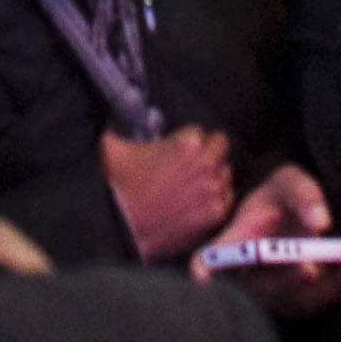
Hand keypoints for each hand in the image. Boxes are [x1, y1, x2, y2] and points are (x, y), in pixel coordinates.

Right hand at [105, 125, 238, 263]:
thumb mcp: (113, 146)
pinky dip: (216, 200)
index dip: (189, 141)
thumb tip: (119, 112)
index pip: (201, 132)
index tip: (178, 151)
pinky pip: (227, 199)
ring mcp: (214, 190)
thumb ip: (120, 123)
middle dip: (208, 152)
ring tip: (192, 186)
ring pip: (226, 173)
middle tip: (191, 164)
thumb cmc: (119, 188)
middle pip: (220, 147)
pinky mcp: (215, 214)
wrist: (123, 230)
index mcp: (188, 142)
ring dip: (213, 176)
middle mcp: (206, 163)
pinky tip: (197, 204)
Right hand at [199, 163, 340, 314]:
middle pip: (261, 286)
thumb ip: (303, 194)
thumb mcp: (289, 181)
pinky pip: (321, 299)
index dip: (204, 268)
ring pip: (296, 298)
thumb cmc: (283, 195)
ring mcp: (274, 292)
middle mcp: (249, 274)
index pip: (211, 258)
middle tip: (308, 266)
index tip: (202, 276)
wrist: (297, 213)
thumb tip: (320, 221)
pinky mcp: (299, 300)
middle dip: (287, 278)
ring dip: (328, 284)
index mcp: (234, 241)